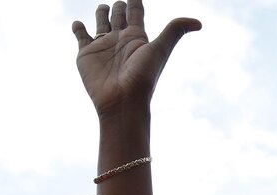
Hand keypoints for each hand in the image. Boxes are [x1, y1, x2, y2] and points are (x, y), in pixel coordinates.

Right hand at [72, 0, 200, 117]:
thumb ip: (175, 31)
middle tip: (121, 1)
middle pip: (119, 14)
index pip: (136, 11)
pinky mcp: (86, 54)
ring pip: (101, 22)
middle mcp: (120, 39)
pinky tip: (78, 24)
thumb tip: (199, 23)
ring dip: (102, 13)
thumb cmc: (143, 77)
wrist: (122, 101)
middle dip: (119, 5)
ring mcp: (103, 46)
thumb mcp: (160, 50)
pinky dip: (78, 28)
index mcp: (137, 36)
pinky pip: (81, 36)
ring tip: (103, 7)